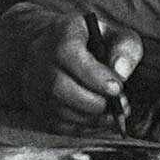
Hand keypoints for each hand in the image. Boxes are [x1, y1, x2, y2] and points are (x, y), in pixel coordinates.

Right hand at [22, 14, 142, 134]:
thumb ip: (125, 47)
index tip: (116, 88)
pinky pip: (55, 124)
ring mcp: (34, 82)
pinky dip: (82, 127)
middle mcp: (41, 56)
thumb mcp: (116, 32)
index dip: (93, 75)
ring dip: (90, 118)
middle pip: (58, 86)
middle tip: (119, 105)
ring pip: (56, 109)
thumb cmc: (95, 38)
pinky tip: (100, 121)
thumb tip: (120, 72)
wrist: (61, 44)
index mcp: (62, 31)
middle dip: (93, 102)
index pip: (68, 53)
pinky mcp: (36, 104)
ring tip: (114, 114)